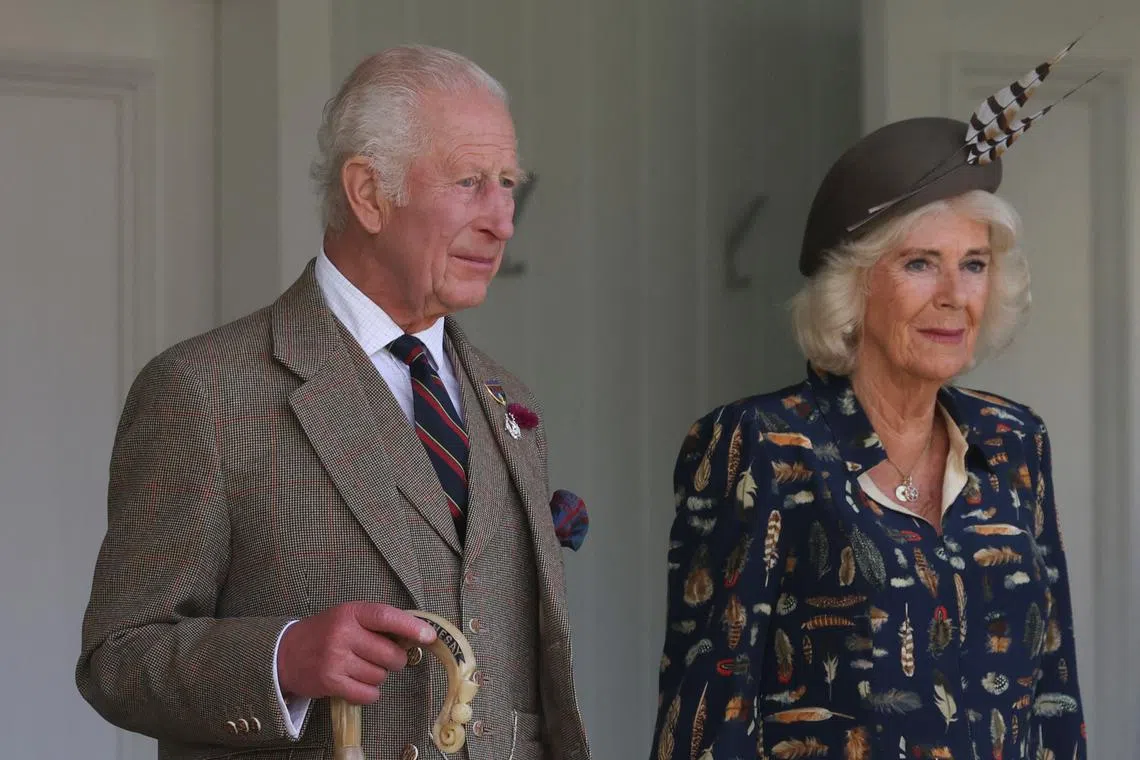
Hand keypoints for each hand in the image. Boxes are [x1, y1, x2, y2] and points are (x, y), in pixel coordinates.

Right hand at [277, 602, 435, 703]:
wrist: (285, 654)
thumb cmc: (324, 633)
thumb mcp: (347, 618)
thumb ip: (377, 624)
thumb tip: (416, 635)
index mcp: (350, 613)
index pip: (386, 617)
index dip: (411, 627)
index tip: (429, 636)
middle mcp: (343, 634)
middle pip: (390, 654)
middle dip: (394, 660)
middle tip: (381, 657)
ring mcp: (336, 659)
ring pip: (380, 676)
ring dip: (377, 676)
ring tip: (358, 667)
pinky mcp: (330, 682)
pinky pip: (367, 693)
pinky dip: (368, 693)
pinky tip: (355, 683)